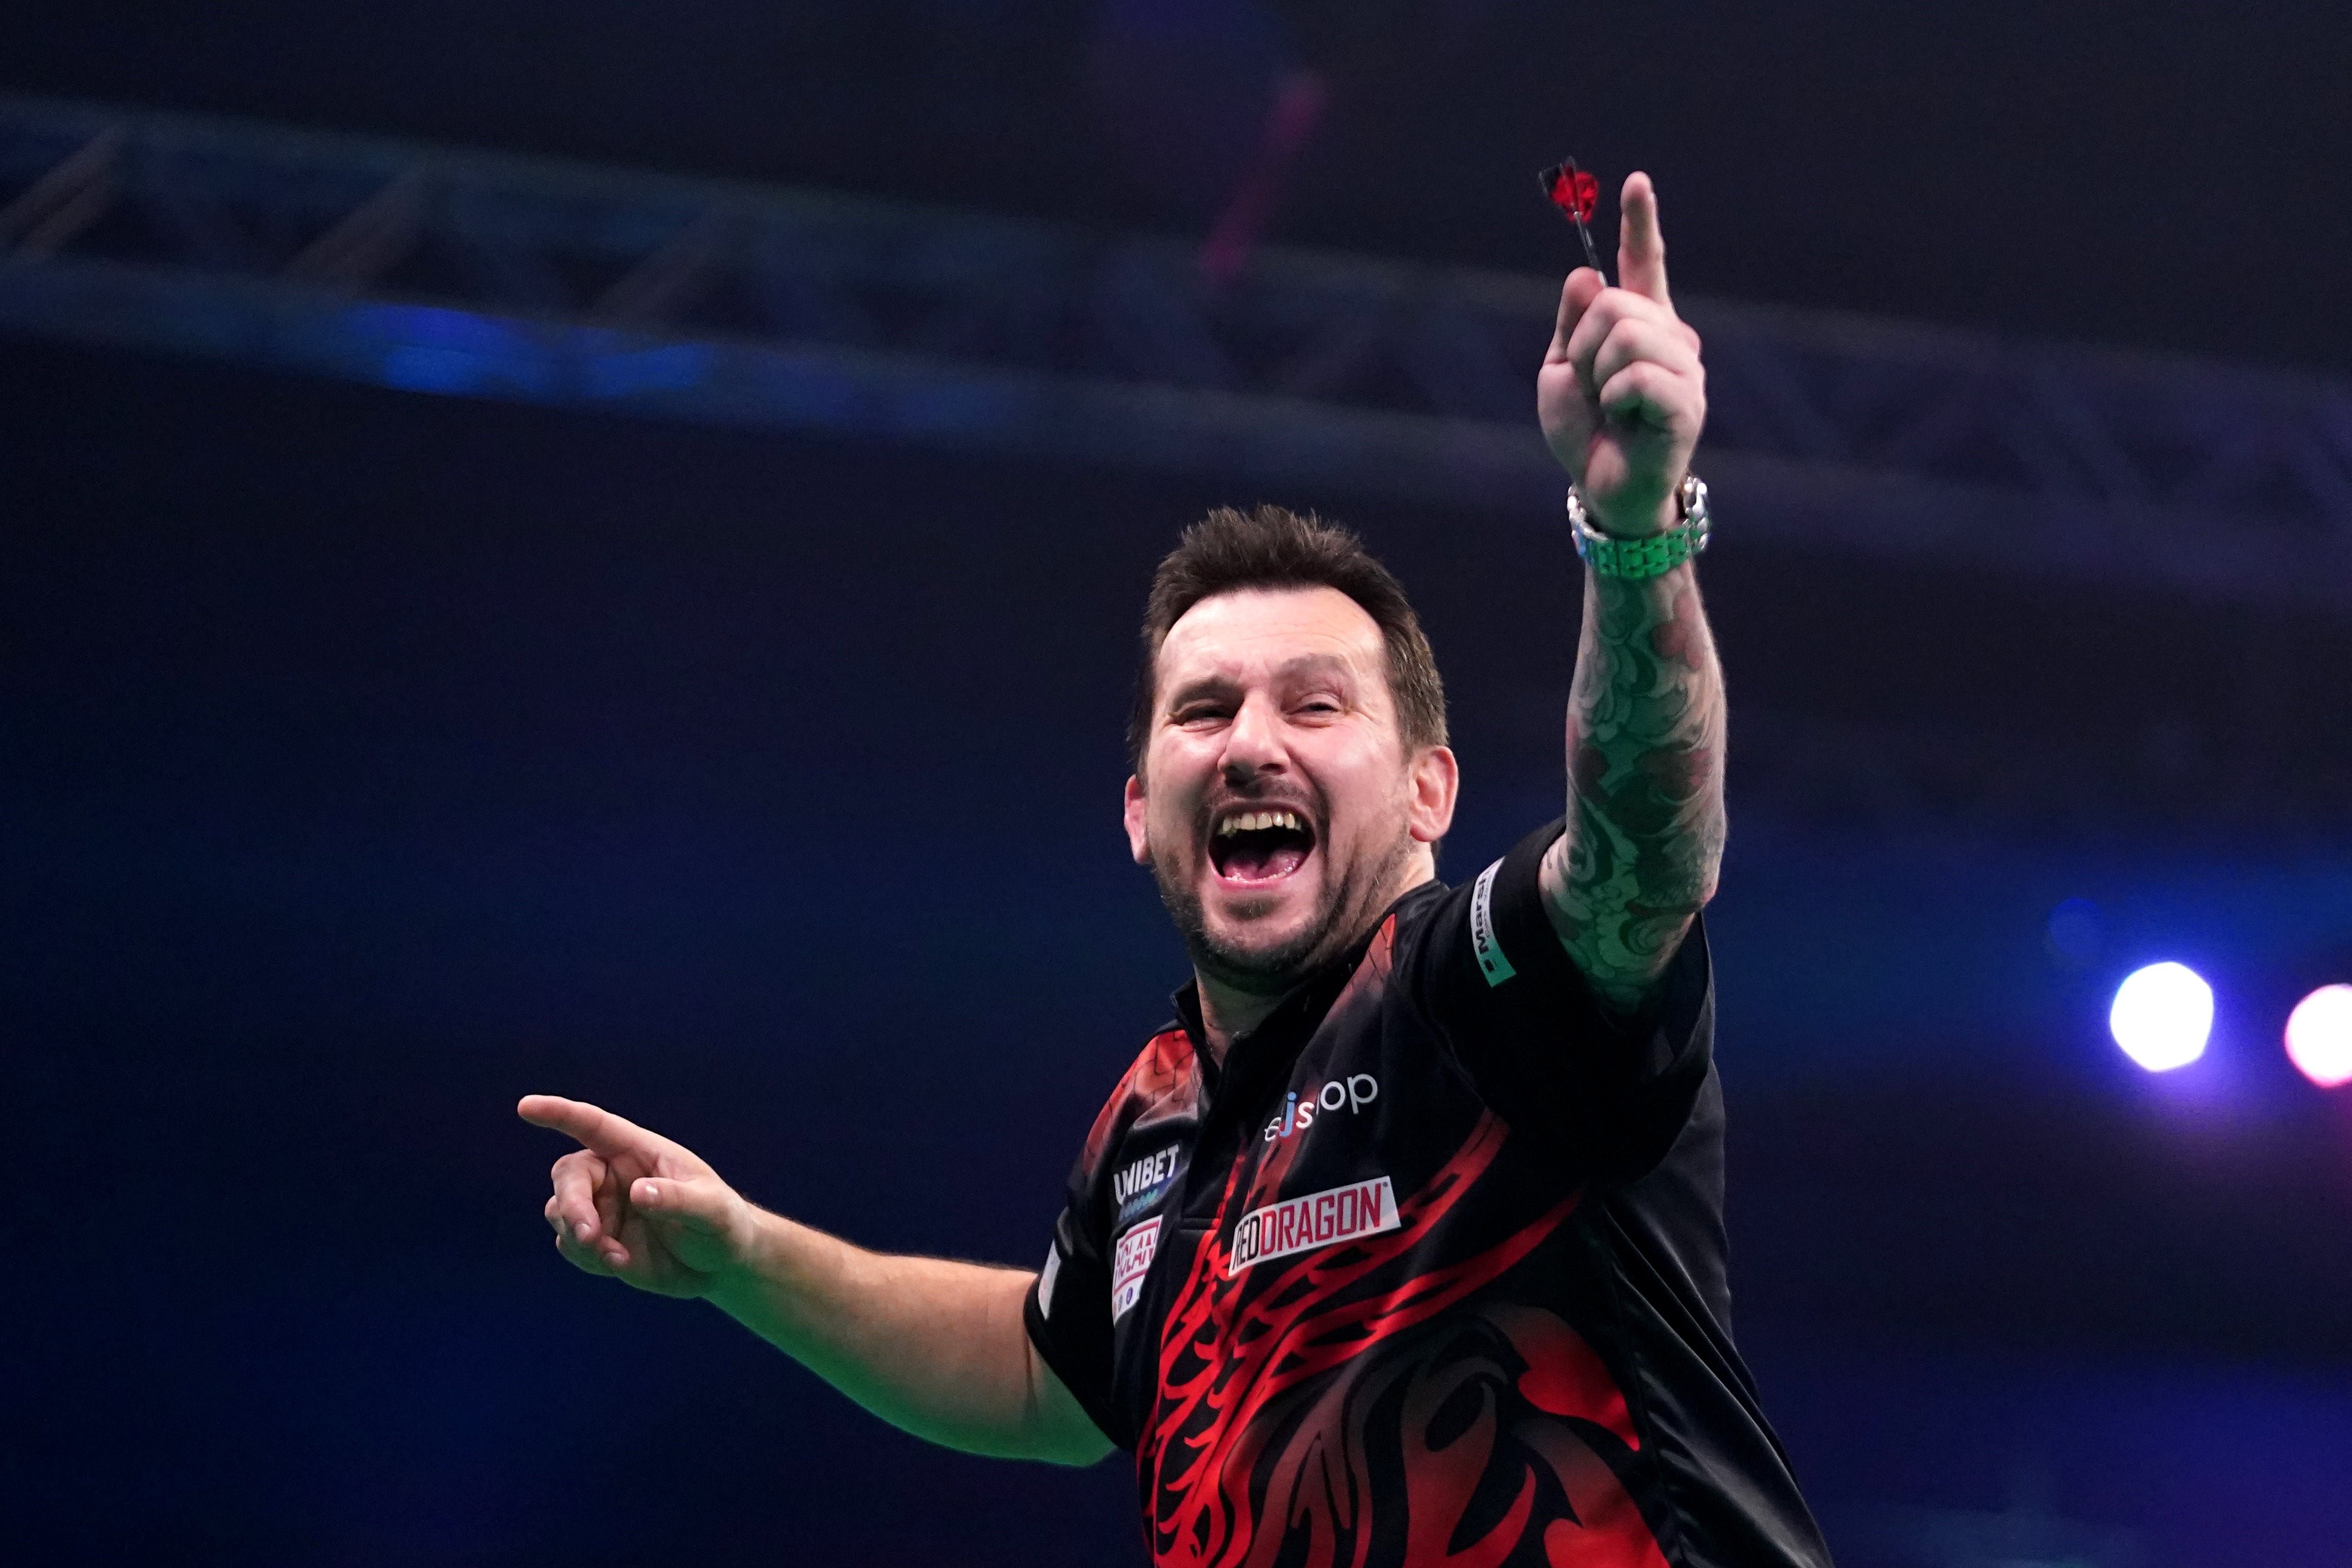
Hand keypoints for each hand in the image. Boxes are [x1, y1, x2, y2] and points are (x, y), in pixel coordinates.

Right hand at [519, 1094, 757, 1298]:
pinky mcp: (598, 1241)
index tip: (525, 1106)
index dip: (559, 1114)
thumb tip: (636, 1192)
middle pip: (568, 1176)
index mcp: (639, 1152)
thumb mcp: (712, 1211)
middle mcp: (614, 1176)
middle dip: (572, 1204)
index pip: (593, 1125)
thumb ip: (678, 1200)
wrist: (720, 1265)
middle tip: (590, 1235)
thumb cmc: (722, 1224)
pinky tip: (619, 1264)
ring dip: (580, 1236)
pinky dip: (586, 1257)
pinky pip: (570, 1245)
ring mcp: (603, 1209)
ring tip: (617, 1257)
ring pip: (560, 1212)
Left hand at [1536, 171, 1706, 537]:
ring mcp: (1684, 369)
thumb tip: (1585, 273)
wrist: (1602, 489)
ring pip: (1626, 334)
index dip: (1640, 223)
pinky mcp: (1686, 403)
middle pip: (1614, 302)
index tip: (1636, 182)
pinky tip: (1624, 420)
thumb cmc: (1585, 431)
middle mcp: (1671, 337)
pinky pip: (1636, 377)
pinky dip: (1614, 399)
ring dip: (1596, 373)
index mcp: (1640, 324)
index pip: (1644, 264)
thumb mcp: (1560, 370)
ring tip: (1608, 405)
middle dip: (1582, 344)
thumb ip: (1571, 323)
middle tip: (1590, 385)